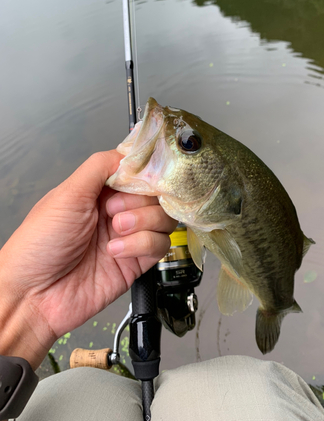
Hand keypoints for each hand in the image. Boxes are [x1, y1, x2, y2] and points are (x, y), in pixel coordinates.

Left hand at [0, 151, 176, 367]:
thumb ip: (99, 167)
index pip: (138, 173)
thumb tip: (128, 153)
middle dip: (139, 201)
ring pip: (163, 218)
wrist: (34, 296)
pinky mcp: (137, 262)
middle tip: (113, 212)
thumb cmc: (39, 244)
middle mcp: (117, 211)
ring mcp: (129, 236)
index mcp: (99, 192)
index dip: (143, 174)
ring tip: (116, 231)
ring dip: (143, 222)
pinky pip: (160, 245)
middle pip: (155, 194)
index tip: (141, 180)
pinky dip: (141, 245)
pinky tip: (116, 251)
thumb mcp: (66, 195)